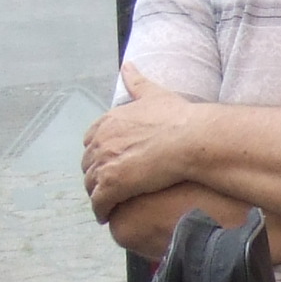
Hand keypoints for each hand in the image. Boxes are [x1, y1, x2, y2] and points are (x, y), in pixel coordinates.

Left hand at [80, 64, 203, 218]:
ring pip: (92, 185)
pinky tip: (107, 216)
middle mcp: (101, 141)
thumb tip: (127, 65)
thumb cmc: (178, 117)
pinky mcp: (113, 184)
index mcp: (108, 121)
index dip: (100, 153)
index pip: (91, 140)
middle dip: (96, 175)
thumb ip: (137, 81)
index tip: (110, 162)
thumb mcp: (154, 94)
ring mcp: (105, 163)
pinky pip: (99, 202)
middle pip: (89, 164)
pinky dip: (101, 210)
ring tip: (107, 205)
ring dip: (97, 195)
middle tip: (108, 187)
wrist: (191, 139)